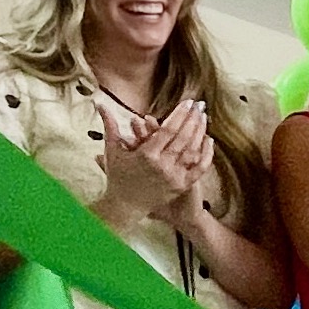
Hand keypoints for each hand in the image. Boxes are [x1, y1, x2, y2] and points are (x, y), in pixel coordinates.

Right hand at [100, 101, 205, 226]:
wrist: (125, 206)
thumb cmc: (117, 176)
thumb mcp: (112, 150)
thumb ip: (109, 125)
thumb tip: (99, 103)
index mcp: (146, 155)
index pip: (168, 130)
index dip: (180, 114)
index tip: (188, 102)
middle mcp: (162, 166)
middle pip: (184, 138)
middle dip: (193, 119)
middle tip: (199, 105)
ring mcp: (174, 177)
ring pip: (193, 150)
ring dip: (200, 132)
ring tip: (204, 116)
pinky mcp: (181, 186)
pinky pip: (199, 168)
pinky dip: (206, 154)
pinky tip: (209, 139)